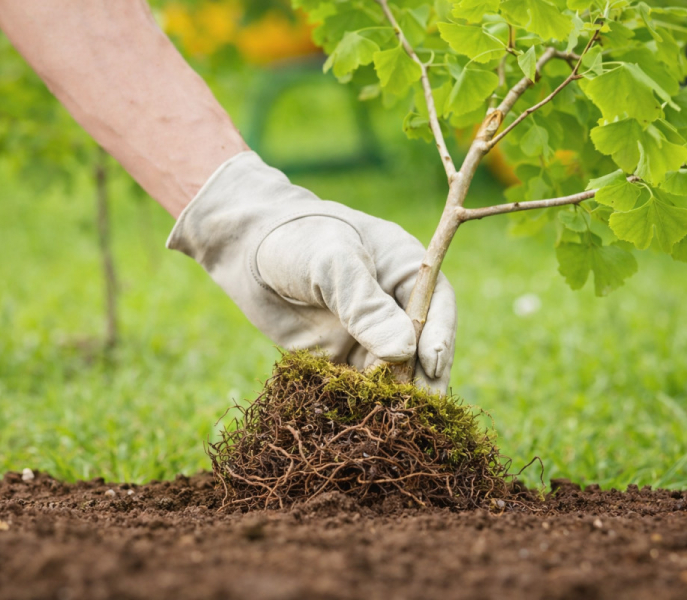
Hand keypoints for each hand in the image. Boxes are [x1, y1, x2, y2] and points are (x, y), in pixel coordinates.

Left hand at [166, 152, 455, 392]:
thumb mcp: (332, 262)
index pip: (436, 306)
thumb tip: (403, 353)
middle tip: (421, 408)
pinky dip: (364, 404)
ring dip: (395, 397)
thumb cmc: (296, 241)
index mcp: (406, 271)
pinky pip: (361, 387)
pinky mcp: (343, 361)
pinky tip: (363, 421)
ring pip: (394, 374)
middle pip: (421, 348)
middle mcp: (395, 308)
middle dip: (423, 378)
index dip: (439, 336)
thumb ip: (365, 305)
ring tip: (394, 421)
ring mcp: (370, 337)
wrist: (246, 253)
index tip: (433, 365)